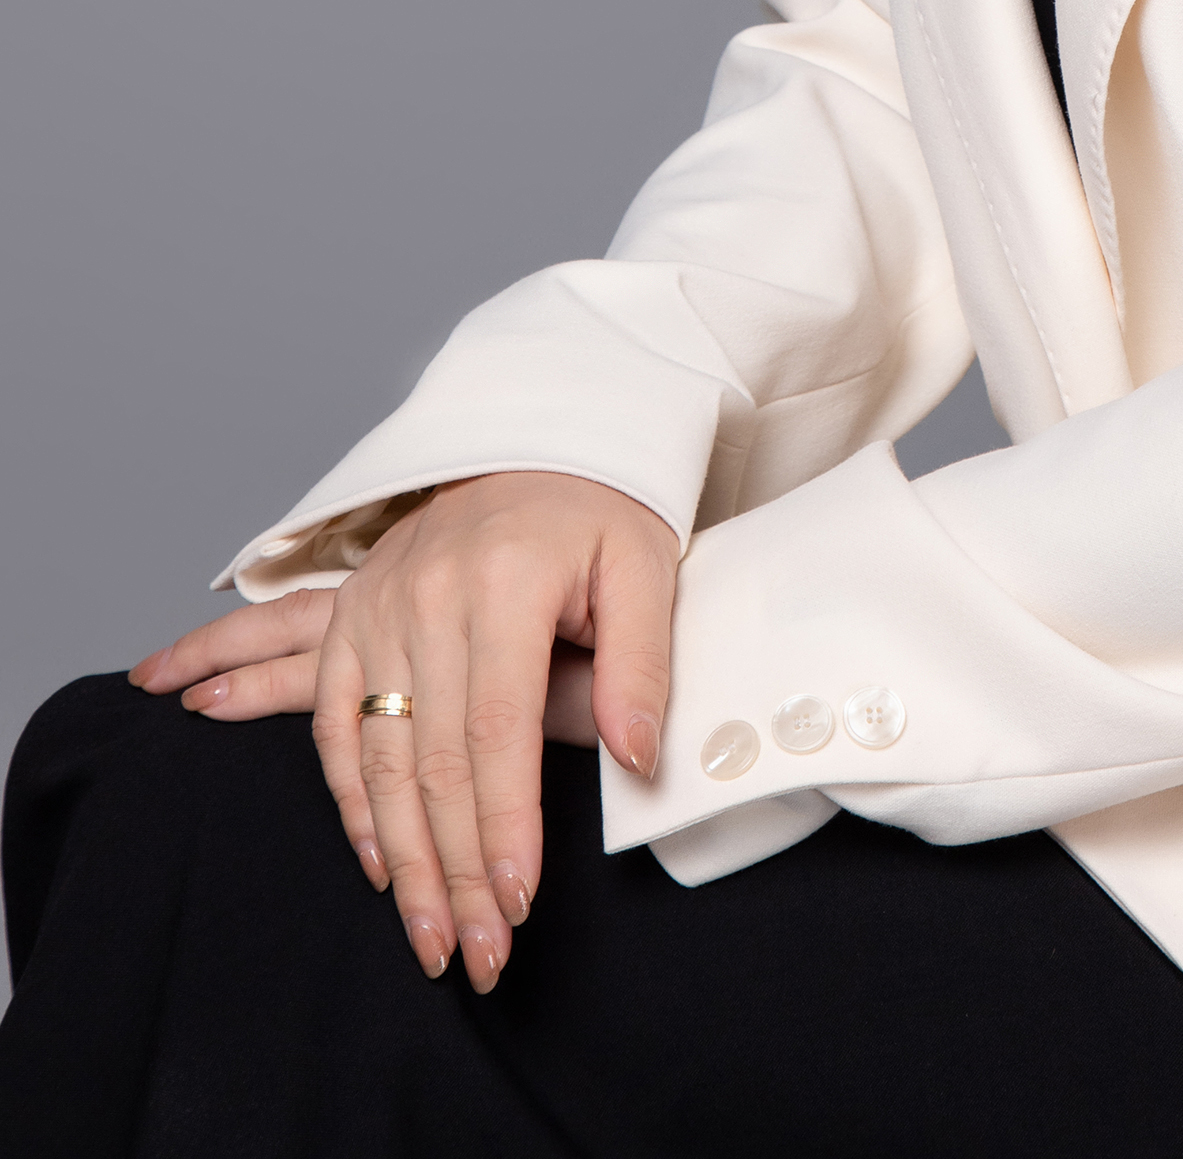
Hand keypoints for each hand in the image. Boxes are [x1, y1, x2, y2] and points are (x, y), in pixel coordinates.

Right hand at [129, 471, 677, 993]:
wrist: (538, 433)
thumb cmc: (601, 505)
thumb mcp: (645, 565)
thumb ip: (642, 663)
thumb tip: (639, 758)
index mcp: (502, 582)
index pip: (496, 732)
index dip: (502, 826)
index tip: (515, 903)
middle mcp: (424, 595)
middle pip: (432, 761)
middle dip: (452, 871)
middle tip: (475, 952)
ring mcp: (377, 606)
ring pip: (376, 758)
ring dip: (398, 858)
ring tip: (426, 934)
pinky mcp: (352, 616)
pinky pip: (334, 723)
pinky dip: (350, 801)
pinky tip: (377, 861)